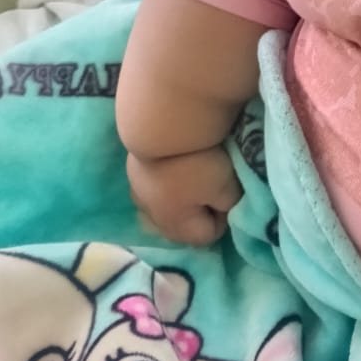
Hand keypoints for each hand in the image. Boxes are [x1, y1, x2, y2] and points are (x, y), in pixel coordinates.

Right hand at [126, 147, 240, 245]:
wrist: (161, 124)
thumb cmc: (198, 163)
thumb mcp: (227, 188)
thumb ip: (230, 206)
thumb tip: (224, 209)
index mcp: (176, 227)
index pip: (208, 236)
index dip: (224, 217)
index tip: (229, 194)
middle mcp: (152, 216)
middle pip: (182, 225)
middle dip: (200, 210)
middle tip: (213, 184)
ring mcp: (138, 194)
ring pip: (164, 206)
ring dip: (179, 195)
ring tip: (192, 173)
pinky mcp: (131, 171)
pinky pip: (153, 186)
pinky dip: (164, 179)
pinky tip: (173, 163)